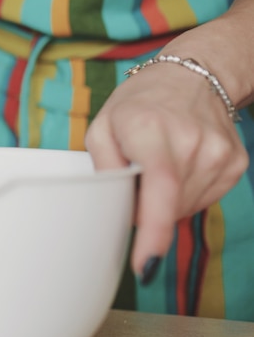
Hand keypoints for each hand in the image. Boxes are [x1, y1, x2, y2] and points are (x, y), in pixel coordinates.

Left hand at [85, 57, 247, 279]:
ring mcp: (219, 154)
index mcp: (150, 130)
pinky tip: (180, 165)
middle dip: (145, 208)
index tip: (145, 263)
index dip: (153, 230)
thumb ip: (104, 169)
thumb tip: (116, 209)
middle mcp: (191, 142)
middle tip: (136, 176)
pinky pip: (204, 198)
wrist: (192, 74)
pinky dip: (185, 193)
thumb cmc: (138, 103)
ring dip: (166, 201)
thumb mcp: (102, 127)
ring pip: (185, 207)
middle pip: (167, 207)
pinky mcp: (235, 163)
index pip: (160, 186)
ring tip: (159, 163)